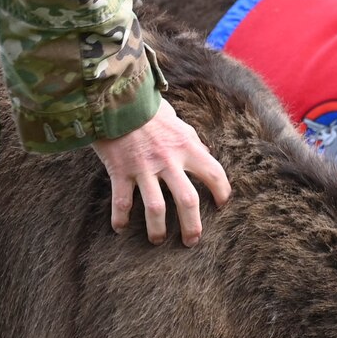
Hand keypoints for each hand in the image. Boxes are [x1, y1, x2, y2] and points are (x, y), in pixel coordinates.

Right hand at [92, 100, 231, 245]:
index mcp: (186, 147)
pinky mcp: (120, 170)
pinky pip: (121, 202)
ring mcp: (144, 168)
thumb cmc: (148, 110)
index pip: (215, 174)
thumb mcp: (178, 123)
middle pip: (188, 202)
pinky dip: (120, 218)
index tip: (222, 205)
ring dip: (157, 230)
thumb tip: (207, 156)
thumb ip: (193, 142)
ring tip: (157, 240)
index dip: (223, 192)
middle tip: (192, 240)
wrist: (113, 96)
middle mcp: (168, 160)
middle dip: (192, 226)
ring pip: (156, 209)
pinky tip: (120, 229)